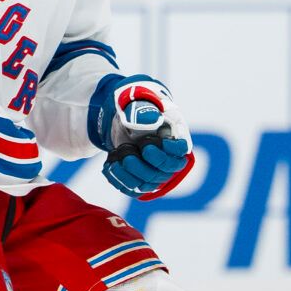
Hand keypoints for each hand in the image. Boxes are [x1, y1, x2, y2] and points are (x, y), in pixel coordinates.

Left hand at [96, 76, 194, 200]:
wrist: (125, 120)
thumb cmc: (137, 108)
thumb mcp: (139, 102)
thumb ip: (143, 109)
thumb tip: (150, 121)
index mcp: (175, 137)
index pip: (180, 150)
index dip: (168, 151)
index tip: (149, 143)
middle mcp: (169, 159)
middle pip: (163, 172)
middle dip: (143, 165)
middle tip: (127, 149)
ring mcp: (155, 172)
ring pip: (146, 184)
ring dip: (128, 174)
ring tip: (116, 156)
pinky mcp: (140, 180)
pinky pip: (131, 189)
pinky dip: (118, 179)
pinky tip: (109, 165)